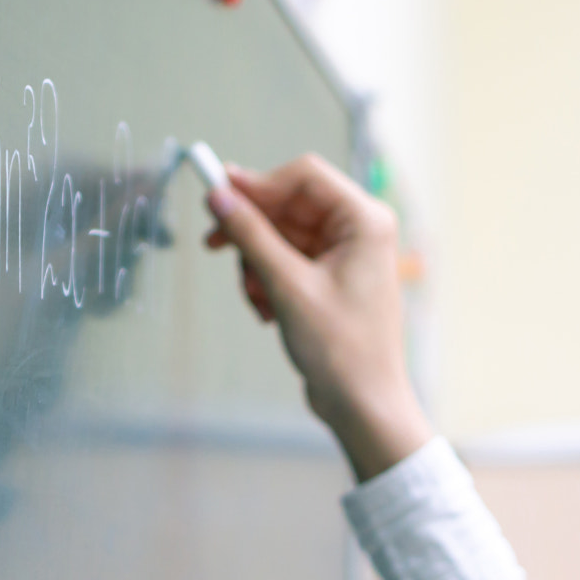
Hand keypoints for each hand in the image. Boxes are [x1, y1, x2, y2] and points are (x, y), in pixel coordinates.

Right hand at [201, 154, 433, 480]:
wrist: (362, 403)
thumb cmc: (342, 350)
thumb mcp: (287, 286)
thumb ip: (251, 235)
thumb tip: (219, 195)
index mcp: (364, 221)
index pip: (304, 176)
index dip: (258, 183)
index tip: (218, 195)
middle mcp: (359, 230)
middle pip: (288, 204)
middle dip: (252, 232)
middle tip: (214, 245)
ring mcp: (345, 255)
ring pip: (280, 235)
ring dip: (257, 264)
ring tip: (258, 299)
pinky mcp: (329, 278)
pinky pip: (286, 260)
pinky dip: (268, 281)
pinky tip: (267, 312)